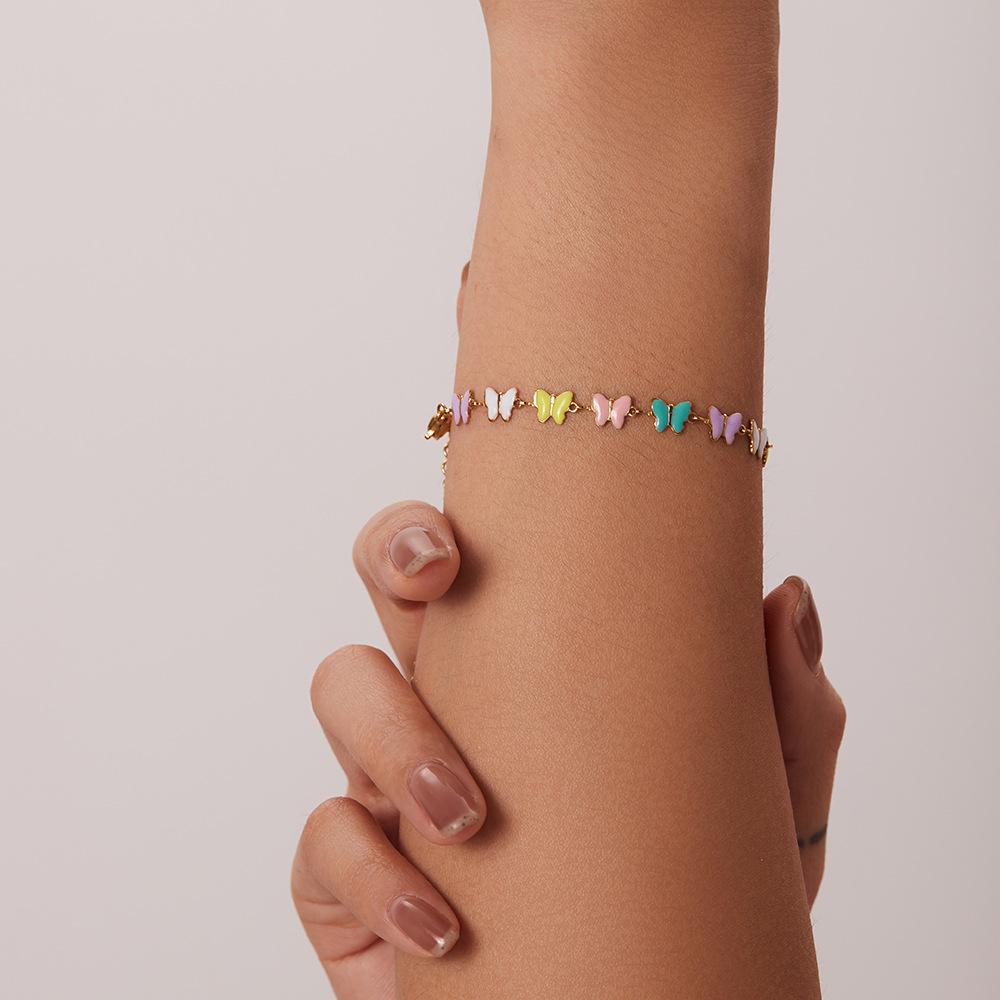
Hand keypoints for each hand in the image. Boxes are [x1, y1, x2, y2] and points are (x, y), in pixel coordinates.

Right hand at [291, 502, 845, 996]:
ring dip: (390, 734)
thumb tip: (787, 595)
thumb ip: (788, 710)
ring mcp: (390, 787)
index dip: (440, 525)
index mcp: (524, 667)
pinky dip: (369, 877)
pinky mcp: (353, 885)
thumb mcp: (761, 812)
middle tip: (434, 583)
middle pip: (383, 584)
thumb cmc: (690, 895)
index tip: (462, 540)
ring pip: (341, 697)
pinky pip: (322, 847)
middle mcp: (448, 702)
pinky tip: (441, 927)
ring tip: (468, 813)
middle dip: (389, 557)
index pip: (470, 561)